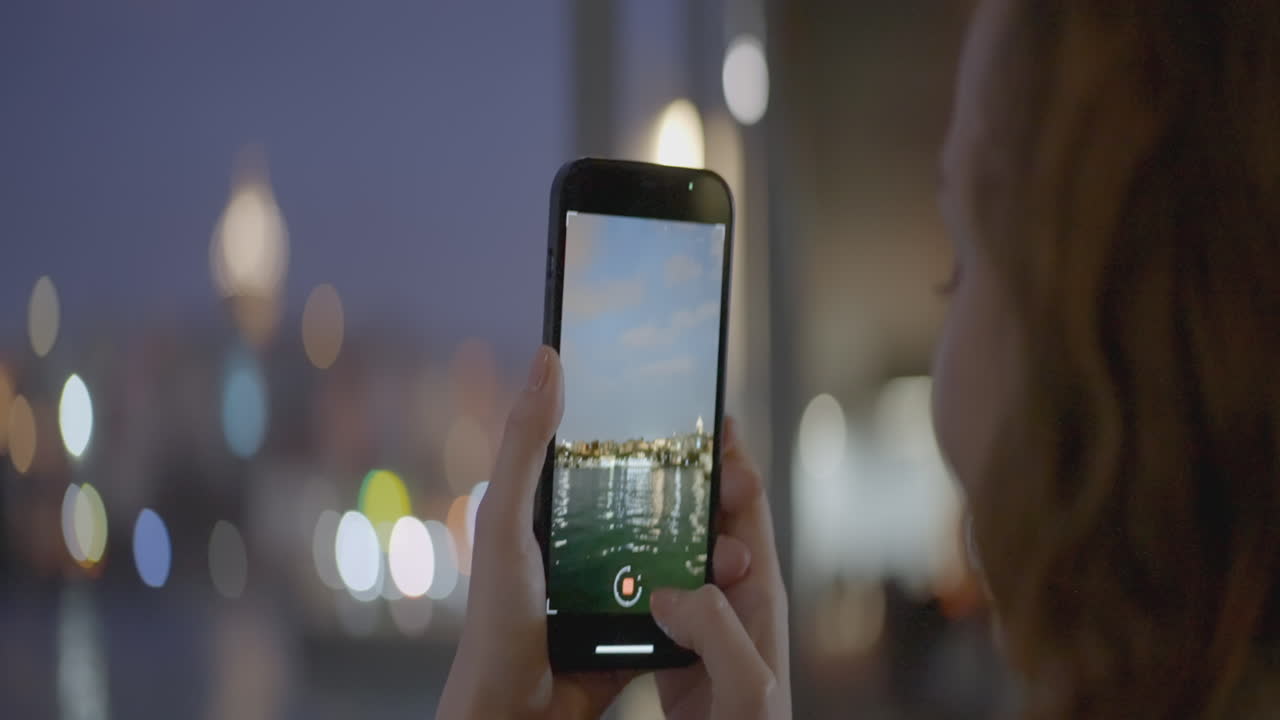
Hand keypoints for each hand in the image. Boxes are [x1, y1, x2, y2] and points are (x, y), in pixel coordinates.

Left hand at [437, 347, 760, 718]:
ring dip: (714, 545)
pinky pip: (681, 601)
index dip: (659, 432)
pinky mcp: (637, 628)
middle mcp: (590, 540)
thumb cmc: (496, 622)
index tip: (703, 415)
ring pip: (679, 550)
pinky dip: (707, 593)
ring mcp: (616, 584)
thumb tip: (548, 358)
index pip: (615, 453)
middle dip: (705, 492)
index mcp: (558, 507)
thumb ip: (525, 444)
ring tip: (737, 549)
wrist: (515, 715)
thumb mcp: (507, 521)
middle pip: (660, 500)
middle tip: (739, 482)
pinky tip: (728, 583)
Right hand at [650, 416, 791, 719]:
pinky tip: (604, 562)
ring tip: (620, 486)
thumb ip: (717, 630)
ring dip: (655, 522)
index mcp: (757, 599)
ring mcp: (703, 629)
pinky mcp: (674, 654)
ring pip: (678, 557)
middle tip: (651, 443)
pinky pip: (653, 598)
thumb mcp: (744, 687)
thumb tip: (674, 587)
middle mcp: (732, 606)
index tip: (710, 420)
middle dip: (687, 481)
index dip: (733, 462)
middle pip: (710, 523)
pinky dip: (632, 571)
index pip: (749, 511)